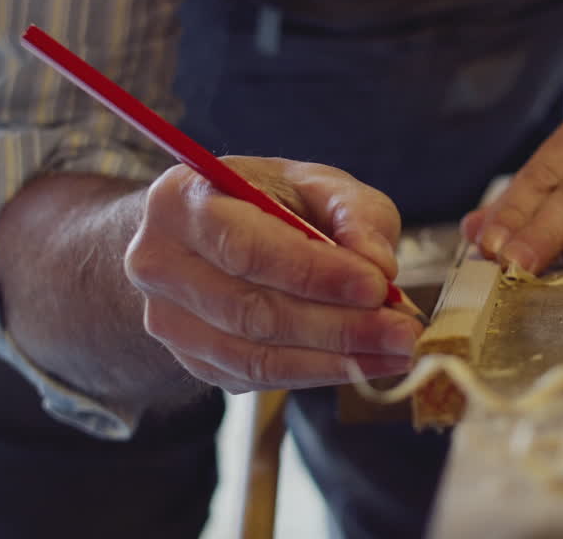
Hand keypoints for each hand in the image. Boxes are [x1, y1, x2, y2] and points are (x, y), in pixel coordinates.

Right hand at [125, 156, 420, 392]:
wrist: (212, 234)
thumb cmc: (270, 201)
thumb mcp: (316, 184)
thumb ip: (354, 214)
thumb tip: (379, 265)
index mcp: (180, 203)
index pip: (246, 248)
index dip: (314, 273)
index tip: (377, 286)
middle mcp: (159, 265)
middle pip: (252, 311)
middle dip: (338, 326)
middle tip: (402, 332)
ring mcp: (169, 321)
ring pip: (255, 356)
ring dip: (334, 361)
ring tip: (396, 353)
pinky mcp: (194, 360)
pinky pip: (258, 378)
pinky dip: (318, 374)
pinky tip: (366, 363)